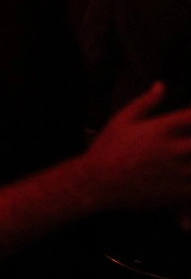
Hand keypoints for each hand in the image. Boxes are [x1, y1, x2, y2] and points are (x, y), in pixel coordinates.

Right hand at [82, 82, 190, 210]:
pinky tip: (184, 176)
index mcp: (164, 128)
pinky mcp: (180, 192)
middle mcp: (176, 149)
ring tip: (185, 158)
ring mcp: (181, 172)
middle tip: (185, 142)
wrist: (97, 183)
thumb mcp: (122, 120)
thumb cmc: (108, 149)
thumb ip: (146, 102)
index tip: (189, 119)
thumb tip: (161, 85)